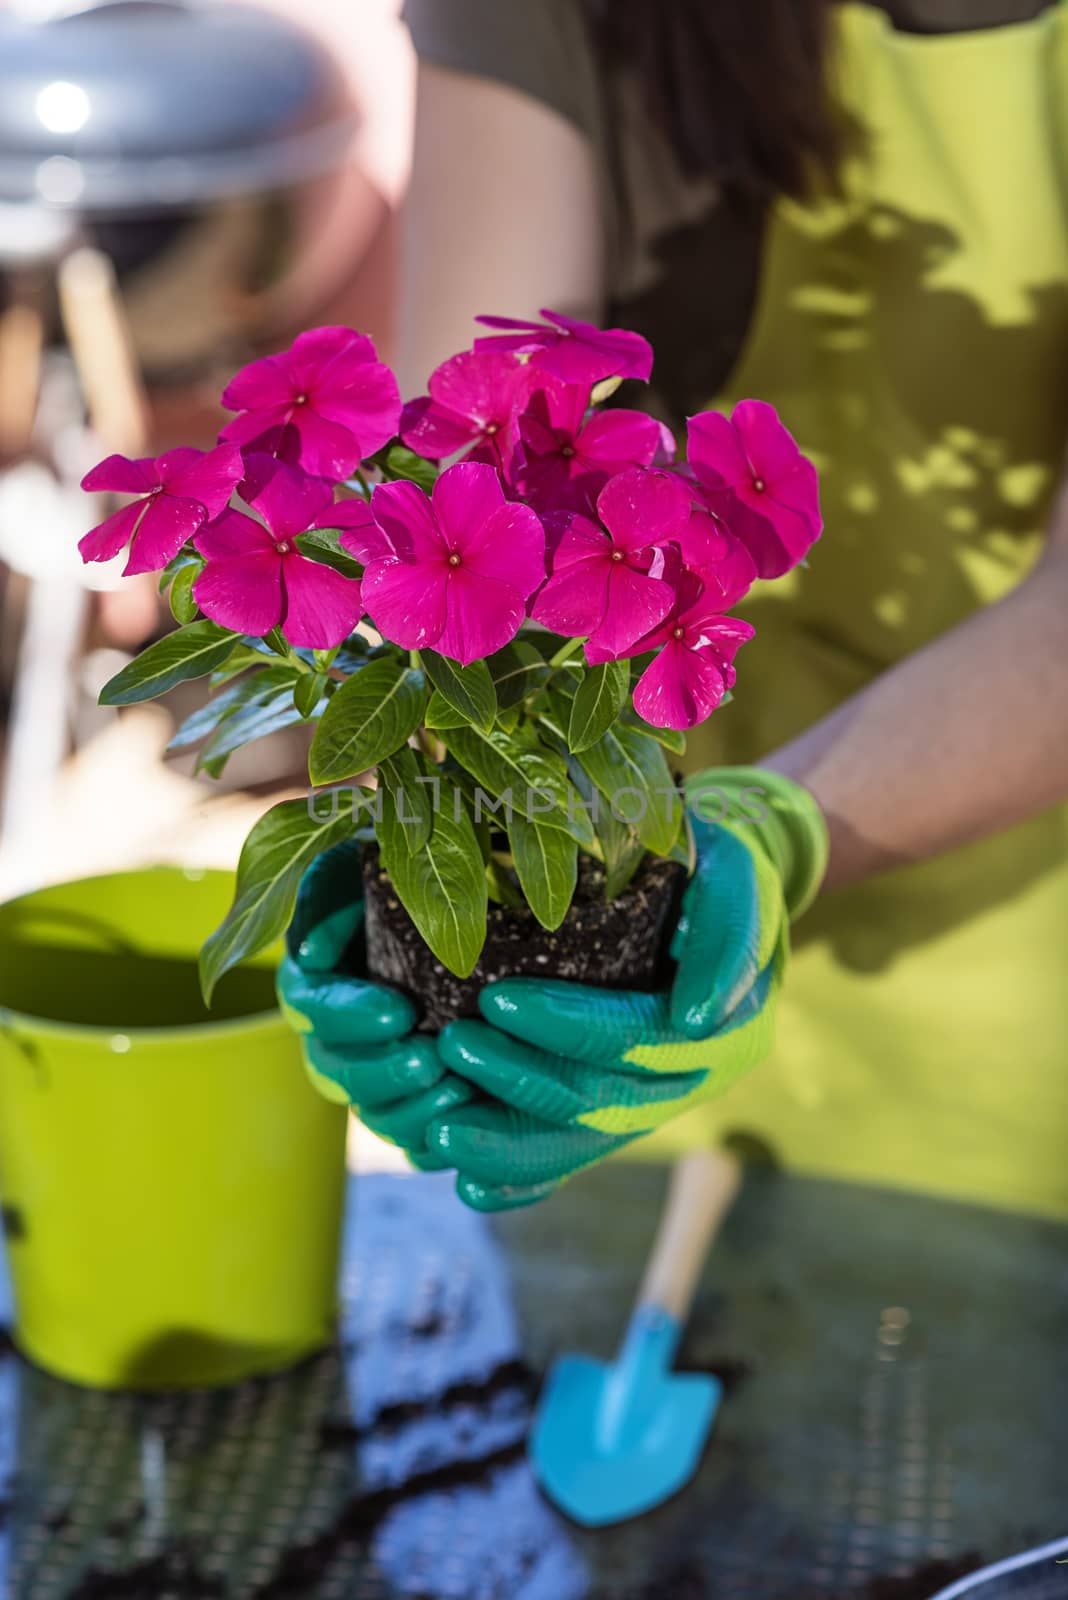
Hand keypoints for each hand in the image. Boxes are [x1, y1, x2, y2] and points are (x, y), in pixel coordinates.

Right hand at [278, 839, 473, 1165]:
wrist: (489, 900)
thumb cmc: (428, 865)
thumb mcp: (378, 851)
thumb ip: (342, 874)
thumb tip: (323, 934)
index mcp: (317, 973)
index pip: (310, 1005)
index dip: (346, 1015)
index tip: (397, 1009)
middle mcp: (337, 1030)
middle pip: (334, 1071)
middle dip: (379, 1071)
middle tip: (430, 1056)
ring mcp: (375, 1069)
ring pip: (372, 1112)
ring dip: (409, 1109)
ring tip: (456, 1090)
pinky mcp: (418, 1100)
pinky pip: (414, 1139)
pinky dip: (437, 1140)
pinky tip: (471, 1127)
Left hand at [429, 769, 827, 1210]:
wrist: (718, 902)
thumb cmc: (717, 876)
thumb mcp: (735, 882)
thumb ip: (726, 938)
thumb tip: (692, 1018)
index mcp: (728, 1030)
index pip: (639, 1036)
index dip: (569, 1025)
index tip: (497, 1001)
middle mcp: (694, 1081)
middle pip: (602, 1098)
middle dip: (520, 1080)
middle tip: (451, 1045)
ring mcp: (655, 1104)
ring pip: (581, 1141)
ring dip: (508, 1143)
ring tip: (438, 1134)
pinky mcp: (622, 1115)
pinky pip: (573, 1159)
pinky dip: (524, 1179)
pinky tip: (471, 1190)